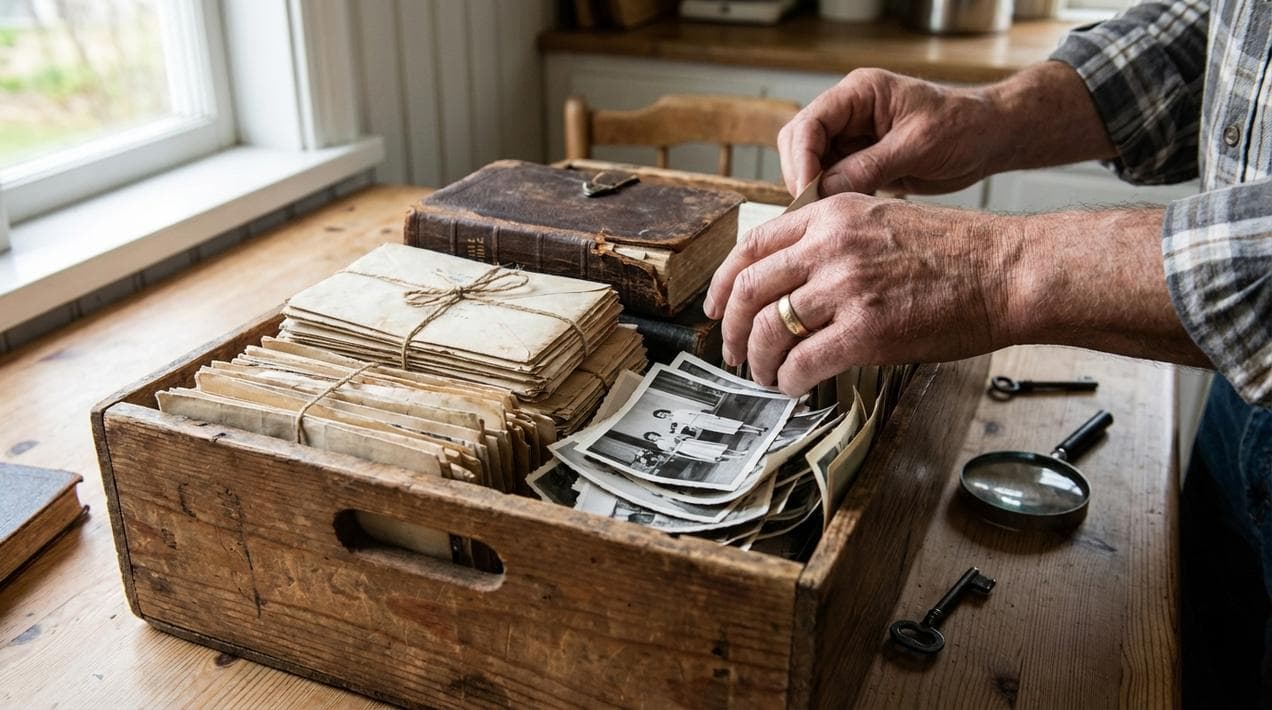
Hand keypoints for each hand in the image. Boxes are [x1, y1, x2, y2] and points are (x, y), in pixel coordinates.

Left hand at [704, 195, 1014, 394]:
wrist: (1007, 271)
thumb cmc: (955, 253)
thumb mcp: (881, 222)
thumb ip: (834, 241)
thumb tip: (792, 282)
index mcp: (831, 213)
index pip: (752, 244)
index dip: (722, 282)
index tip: (715, 308)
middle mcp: (830, 245)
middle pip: (748, 288)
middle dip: (732, 329)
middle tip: (734, 353)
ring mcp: (846, 287)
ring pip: (769, 328)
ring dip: (759, 360)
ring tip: (767, 376)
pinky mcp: (866, 330)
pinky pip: (802, 362)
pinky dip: (788, 380)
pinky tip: (795, 386)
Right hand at [778, 68, 1001, 196]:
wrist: (989, 138)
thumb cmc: (964, 128)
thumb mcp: (919, 146)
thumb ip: (871, 166)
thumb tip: (825, 189)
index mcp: (860, 92)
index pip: (809, 123)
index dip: (802, 160)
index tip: (809, 193)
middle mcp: (849, 111)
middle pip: (800, 143)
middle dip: (802, 176)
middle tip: (814, 211)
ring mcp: (851, 136)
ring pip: (810, 165)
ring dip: (814, 190)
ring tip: (830, 217)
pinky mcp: (858, 160)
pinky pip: (830, 179)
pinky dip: (830, 198)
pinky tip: (842, 215)